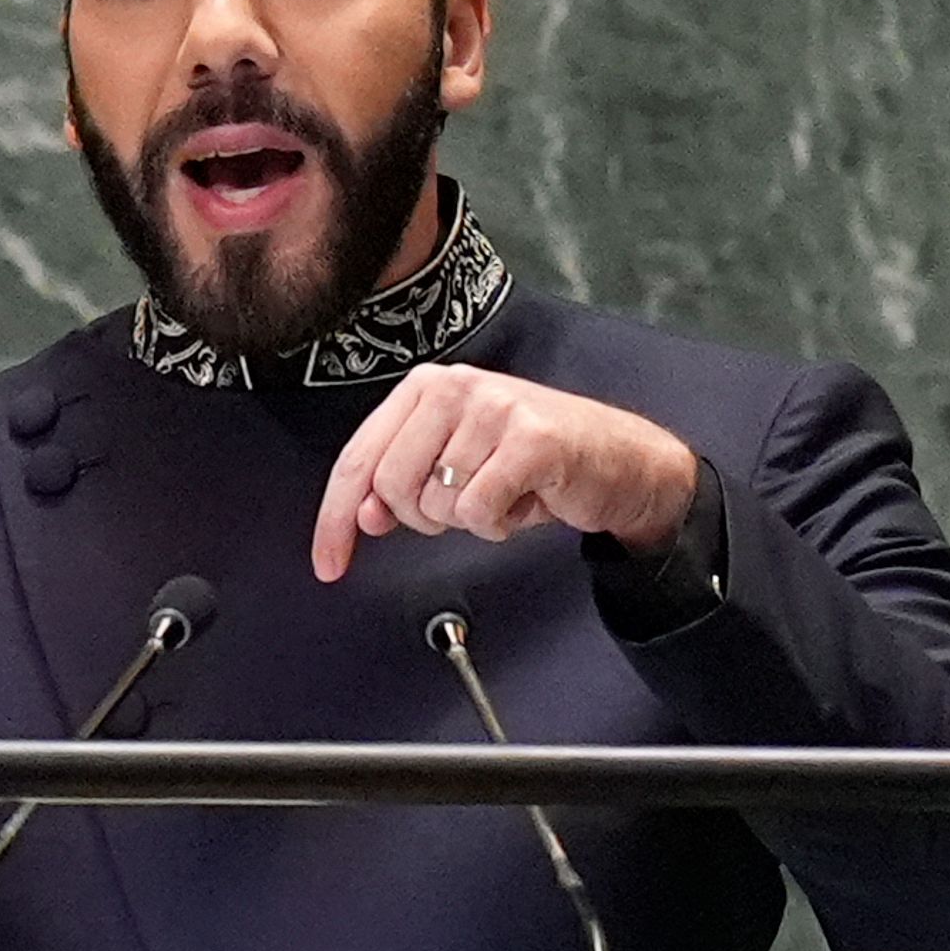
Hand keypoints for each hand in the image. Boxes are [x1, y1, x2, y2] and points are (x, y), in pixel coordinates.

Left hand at [311, 363, 701, 582]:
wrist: (620, 461)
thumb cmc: (535, 462)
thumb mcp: (457, 469)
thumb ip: (404, 484)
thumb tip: (364, 514)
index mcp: (426, 388)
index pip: (359, 458)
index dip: (335, 519)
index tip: (328, 563)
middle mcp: (454, 387)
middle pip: (393, 486)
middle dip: (424, 518)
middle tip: (467, 504)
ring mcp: (494, 407)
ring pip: (439, 503)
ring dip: (471, 520)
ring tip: (505, 493)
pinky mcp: (530, 438)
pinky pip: (479, 511)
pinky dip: (499, 525)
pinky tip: (524, 501)